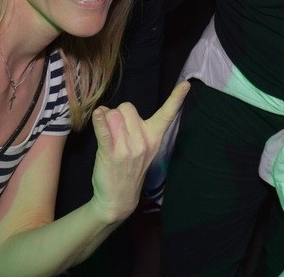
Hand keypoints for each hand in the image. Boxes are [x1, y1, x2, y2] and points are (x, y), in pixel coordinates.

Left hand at [89, 81, 189, 222]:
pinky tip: (98, 115)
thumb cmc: (129, 169)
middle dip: (118, 114)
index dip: (176, 98)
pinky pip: (104, 129)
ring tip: (108, 137)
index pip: (167, 115)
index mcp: (154, 138)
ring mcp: (128, 148)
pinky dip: (99, 120)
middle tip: (116, 133)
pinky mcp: (111, 153)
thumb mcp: (141, 149)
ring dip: (105, 120)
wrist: (118, 199)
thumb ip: (133, 128)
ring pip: (113, 114)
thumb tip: (111, 110)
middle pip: (127, 107)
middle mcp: (143, 141)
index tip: (186, 85)